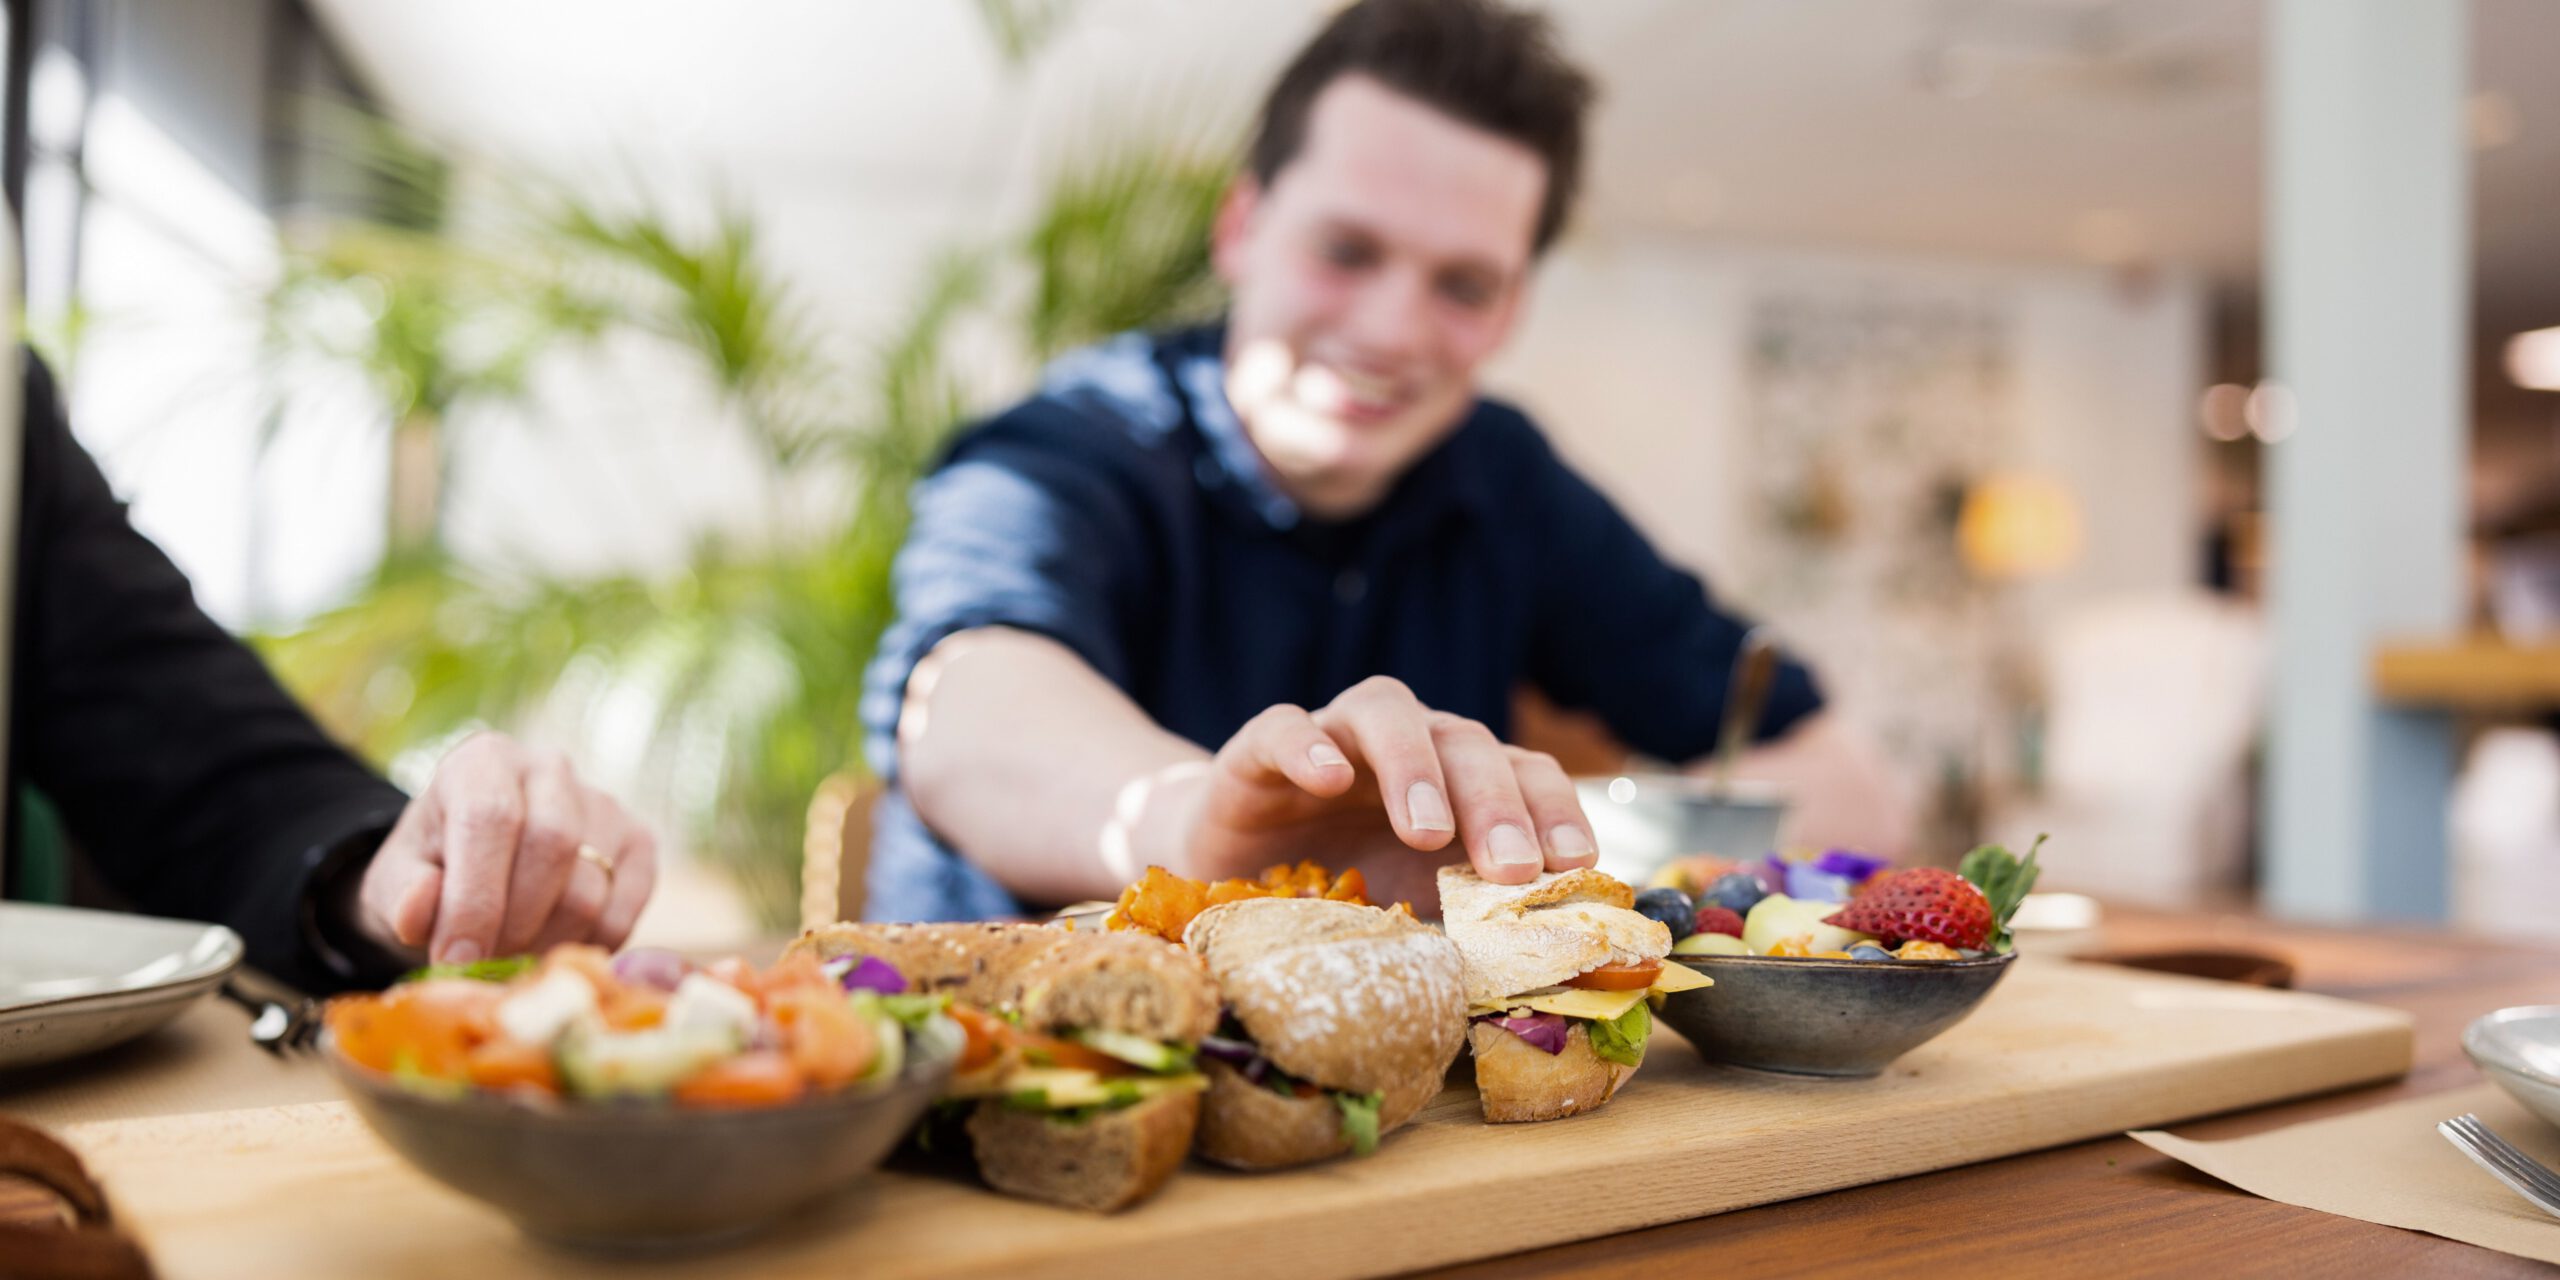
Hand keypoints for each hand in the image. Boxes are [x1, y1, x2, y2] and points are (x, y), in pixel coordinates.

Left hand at [355, 732, 658, 964]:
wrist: (478, 863)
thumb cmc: (433, 869)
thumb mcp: (397, 879)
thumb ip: (401, 895)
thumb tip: (417, 913)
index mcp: (484, 761)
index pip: (492, 818)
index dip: (475, 897)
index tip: (455, 959)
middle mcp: (550, 767)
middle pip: (552, 847)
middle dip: (514, 924)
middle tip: (485, 962)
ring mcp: (603, 803)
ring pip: (589, 889)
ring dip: (546, 941)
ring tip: (512, 954)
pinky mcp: (638, 841)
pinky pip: (623, 912)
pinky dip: (585, 946)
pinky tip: (550, 946)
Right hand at [1170, 677, 1597, 908]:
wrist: (1229, 872)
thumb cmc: (1338, 890)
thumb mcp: (1409, 908)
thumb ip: (1464, 919)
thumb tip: (1538, 969)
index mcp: (1456, 782)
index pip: (1522, 771)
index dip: (1554, 810)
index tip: (1575, 864)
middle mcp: (1406, 746)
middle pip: (1464, 741)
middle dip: (1496, 802)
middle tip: (1511, 865)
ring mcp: (1333, 738)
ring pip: (1387, 712)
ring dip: (1415, 766)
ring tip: (1428, 831)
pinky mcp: (1258, 750)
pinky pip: (1284, 726)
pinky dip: (1308, 745)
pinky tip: (1326, 779)